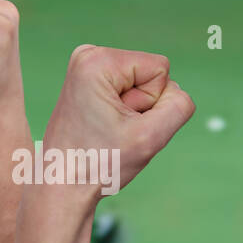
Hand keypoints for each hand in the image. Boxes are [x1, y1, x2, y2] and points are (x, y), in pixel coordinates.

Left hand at [40, 45, 194, 203]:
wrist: (63, 186)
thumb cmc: (98, 165)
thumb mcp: (150, 137)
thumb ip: (179, 107)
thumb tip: (177, 91)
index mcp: (97, 61)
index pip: (160, 69)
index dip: (151, 103)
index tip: (122, 124)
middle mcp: (88, 56)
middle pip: (150, 75)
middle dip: (141, 107)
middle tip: (113, 130)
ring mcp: (86, 68)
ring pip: (141, 85)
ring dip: (133, 113)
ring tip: (107, 130)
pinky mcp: (88, 82)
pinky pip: (128, 91)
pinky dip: (123, 113)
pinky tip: (103, 127)